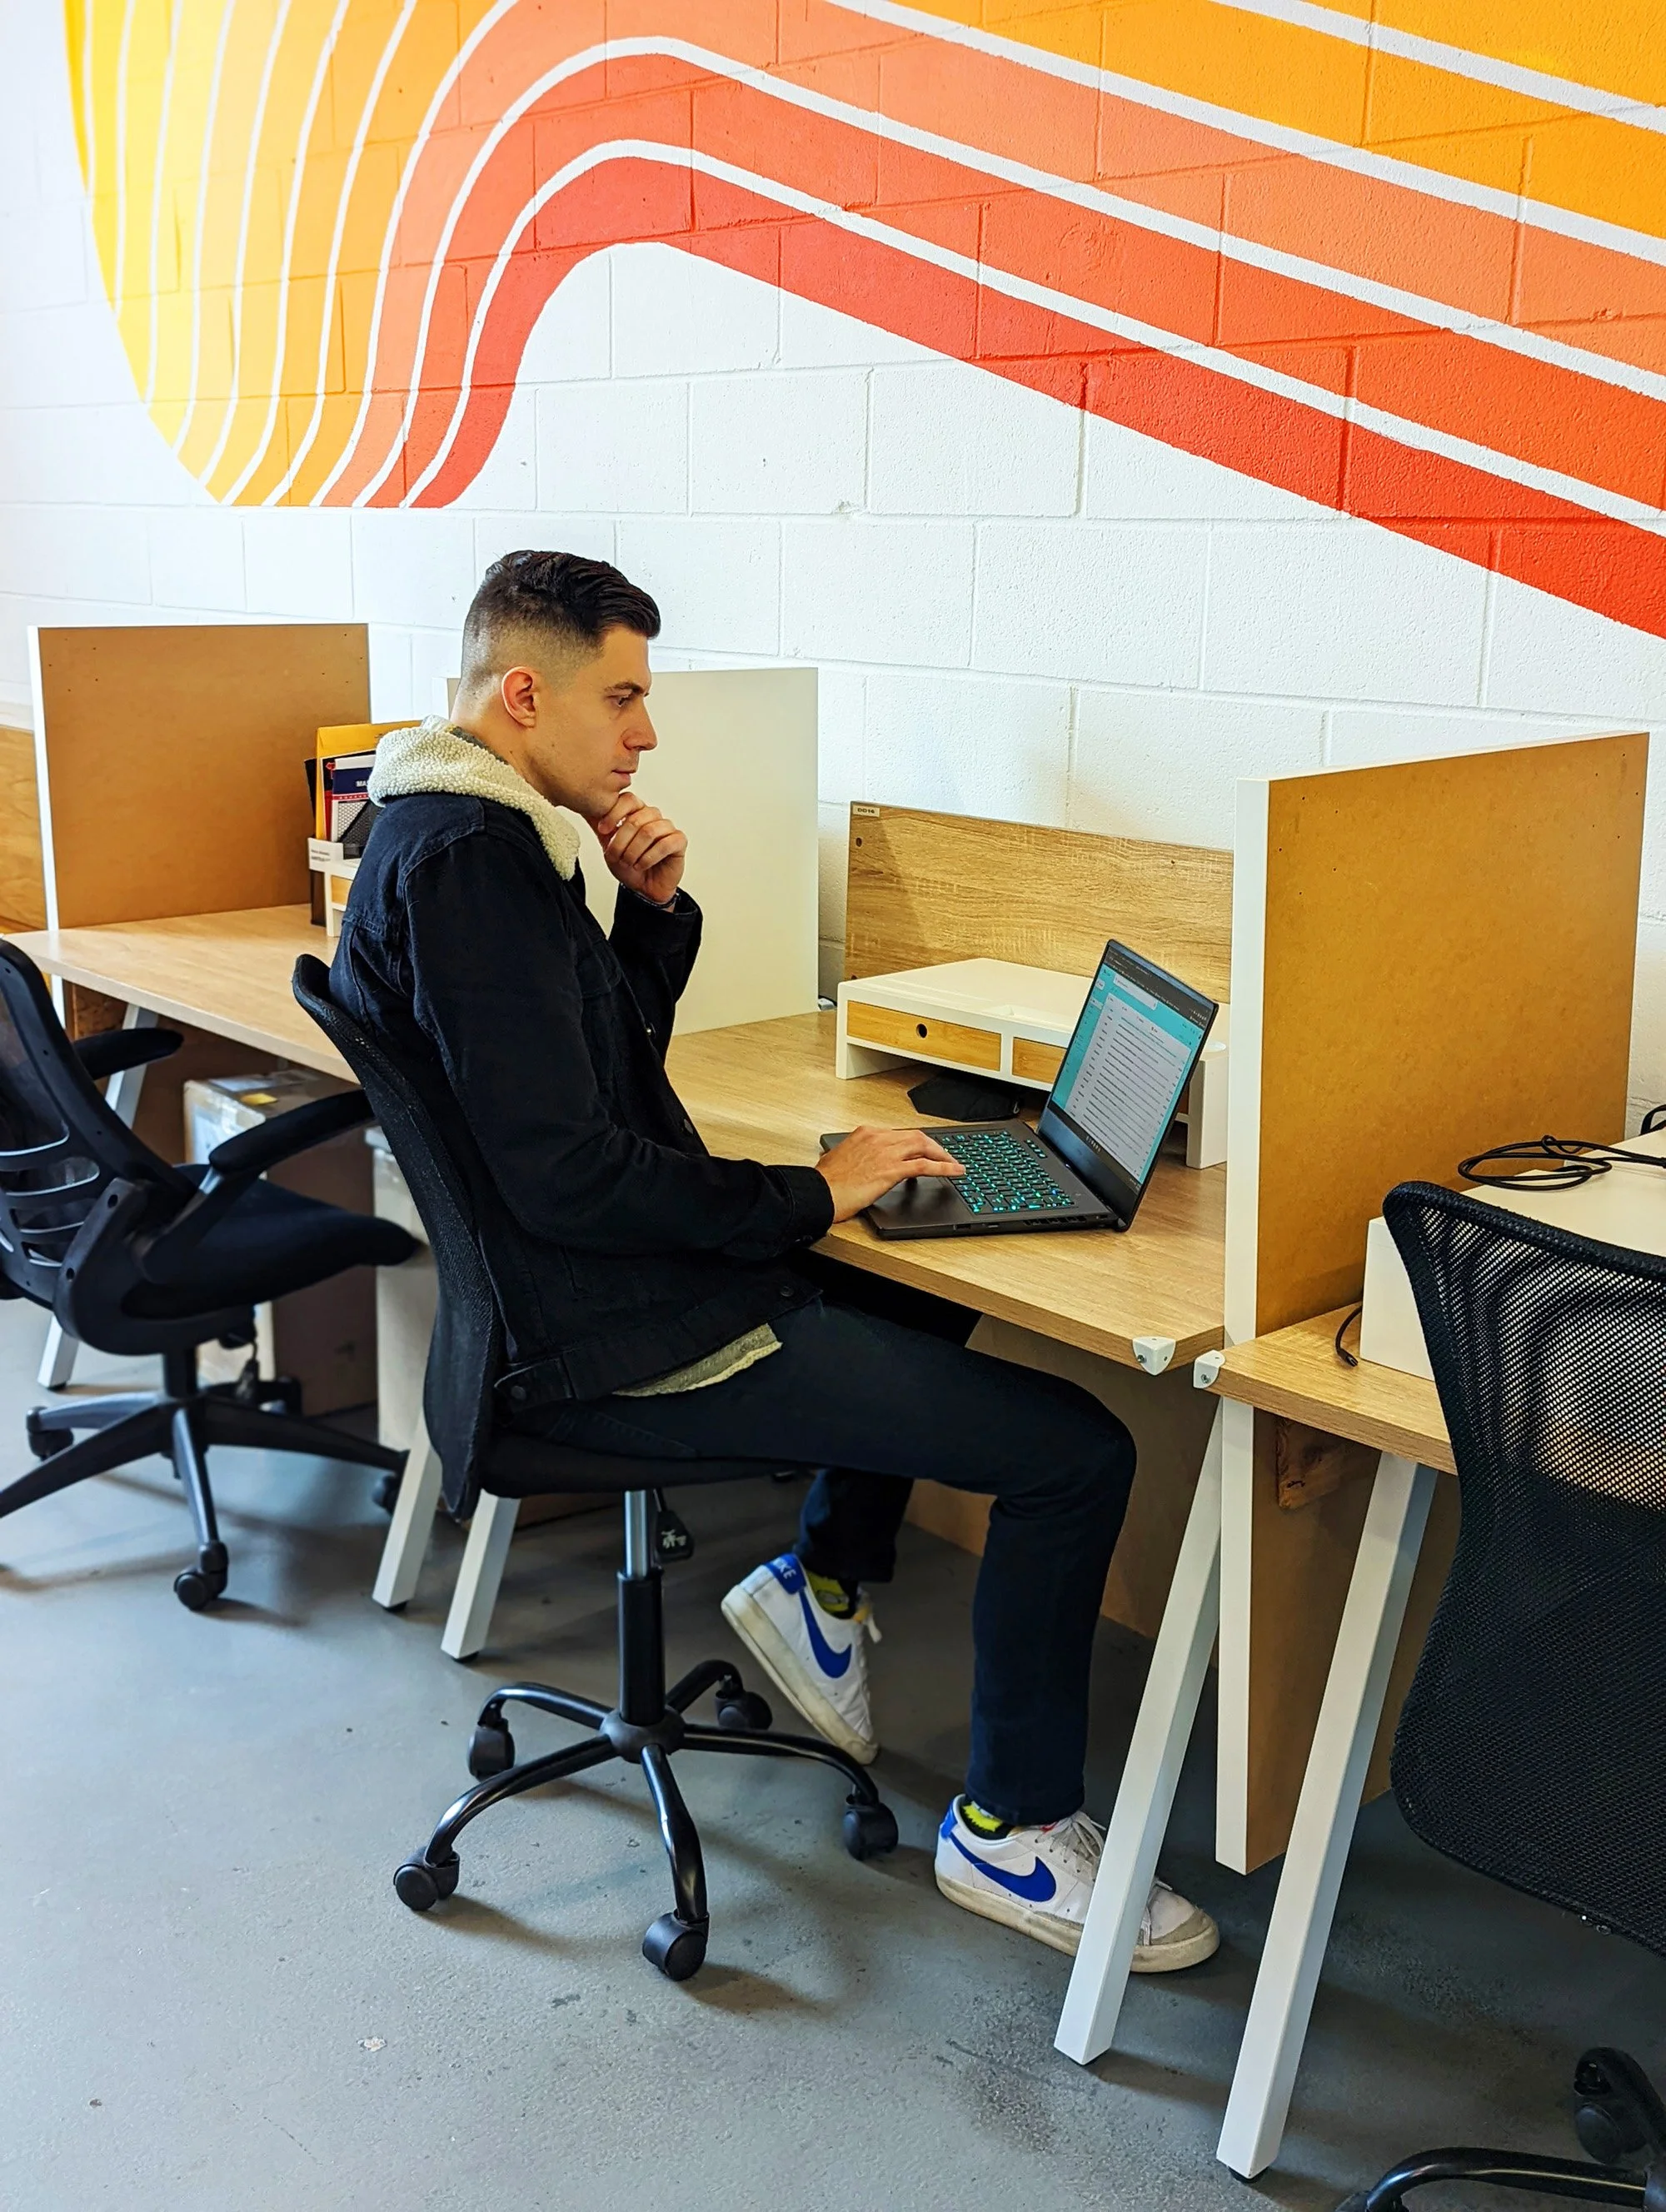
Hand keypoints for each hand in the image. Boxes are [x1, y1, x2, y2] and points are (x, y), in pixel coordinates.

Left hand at [591, 792, 686, 905]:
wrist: (643, 889)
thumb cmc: (629, 866)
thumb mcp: (608, 845)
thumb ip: (600, 826)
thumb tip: (584, 808)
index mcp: (637, 812)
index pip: (628, 799)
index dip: (614, 814)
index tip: (603, 831)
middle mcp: (653, 817)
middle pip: (636, 818)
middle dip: (621, 841)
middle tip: (617, 856)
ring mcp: (667, 828)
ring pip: (649, 831)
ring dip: (634, 851)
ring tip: (630, 863)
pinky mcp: (679, 841)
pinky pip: (665, 844)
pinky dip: (649, 857)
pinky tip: (642, 865)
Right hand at [816, 1124, 963, 1223]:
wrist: (819, 1193)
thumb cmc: (825, 1182)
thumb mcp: (839, 1159)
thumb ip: (855, 1156)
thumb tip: (860, 1163)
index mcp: (865, 1133)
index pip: (899, 1134)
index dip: (915, 1143)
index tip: (923, 1150)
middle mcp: (878, 1138)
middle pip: (916, 1136)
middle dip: (933, 1146)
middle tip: (943, 1156)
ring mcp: (886, 1153)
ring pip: (924, 1146)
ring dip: (942, 1155)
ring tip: (954, 1163)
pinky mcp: (892, 1170)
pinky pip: (925, 1166)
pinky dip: (944, 1167)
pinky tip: (954, 1172)